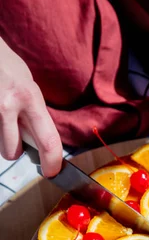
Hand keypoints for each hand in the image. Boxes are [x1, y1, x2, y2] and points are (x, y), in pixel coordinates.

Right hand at [0, 39, 61, 176]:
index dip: (52, 162)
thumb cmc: (7, 67)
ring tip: (1, 116)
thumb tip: (40, 142)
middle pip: (12, 152)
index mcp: (30, 98)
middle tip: (14, 137)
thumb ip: (34, 115)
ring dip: (0, 137)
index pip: (48, 141)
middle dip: (13, 151)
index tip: (52, 171)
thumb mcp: (29, 88)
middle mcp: (8, 105)